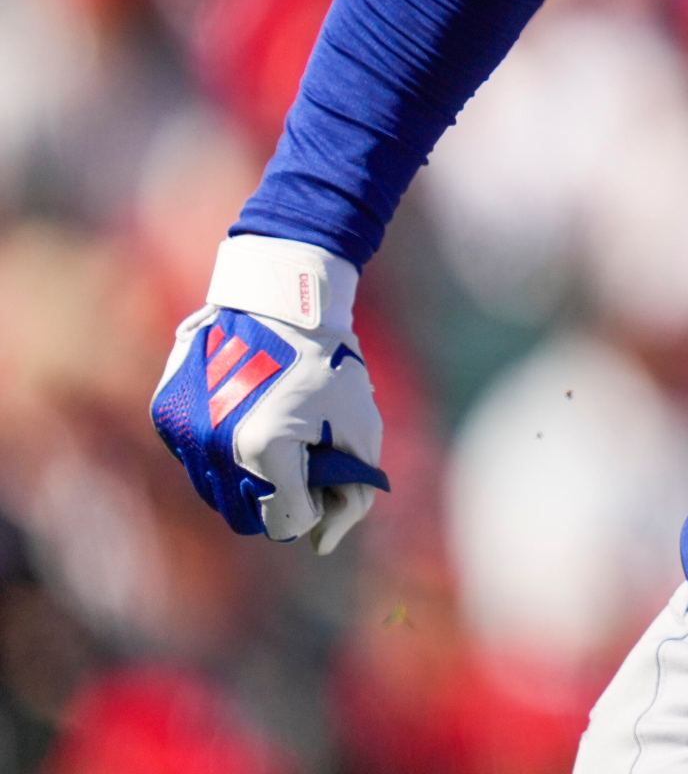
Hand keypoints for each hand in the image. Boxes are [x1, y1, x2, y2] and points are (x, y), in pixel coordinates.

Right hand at [151, 237, 388, 552]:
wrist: (280, 302)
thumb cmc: (331, 366)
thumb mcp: (361, 430)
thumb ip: (352, 497)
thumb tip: (323, 546)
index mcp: (264, 451)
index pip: (288, 522)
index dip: (316, 505)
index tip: (326, 471)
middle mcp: (213, 447)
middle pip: (246, 517)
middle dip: (280, 501)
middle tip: (302, 462)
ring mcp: (182, 432)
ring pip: (216, 493)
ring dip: (248, 481)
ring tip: (277, 436)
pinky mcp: (166, 415)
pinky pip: (194, 461)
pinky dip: (221, 454)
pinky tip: (244, 418)